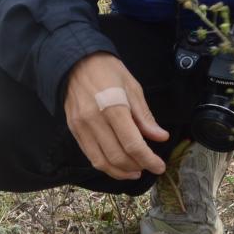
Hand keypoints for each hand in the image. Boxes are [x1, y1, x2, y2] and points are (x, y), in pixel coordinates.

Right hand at [64, 53, 168, 179]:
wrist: (75, 62)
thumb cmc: (108, 71)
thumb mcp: (133, 87)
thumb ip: (144, 116)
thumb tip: (160, 137)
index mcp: (113, 107)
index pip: (132, 143)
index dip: (148, 159)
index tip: (160, 166)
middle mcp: (94, 120)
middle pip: (117, 156)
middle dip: (137, 166)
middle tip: (149, 167)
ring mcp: (81, 127)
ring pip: (102, 161)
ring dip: (120, 172)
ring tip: (135, 171)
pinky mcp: (73, 130)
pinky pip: (90, 155)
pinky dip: (105, 165)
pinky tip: (117, 165)